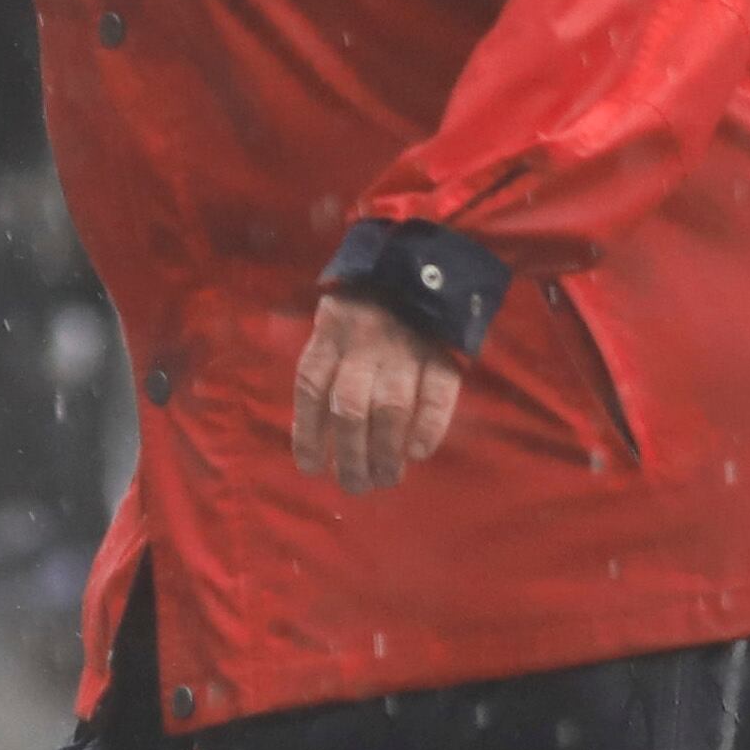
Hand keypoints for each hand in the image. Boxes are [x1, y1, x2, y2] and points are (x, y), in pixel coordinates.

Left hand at [290, 292, 465, 495]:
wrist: (418, 263)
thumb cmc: (366, 305)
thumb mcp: (331, 324)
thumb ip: (324, 367)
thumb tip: (315, 432)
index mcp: (330, 336)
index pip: (311, 389)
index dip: (308, 433)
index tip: (312, 469)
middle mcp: (363, 345)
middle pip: (350, 408)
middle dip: (350, 455)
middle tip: (355, 486)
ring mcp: (404, 348)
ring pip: (390, 408)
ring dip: (386, 451)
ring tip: (385, 479)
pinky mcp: (441, 352)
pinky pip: (437, 393)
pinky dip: (430, 426)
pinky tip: (420, 452)